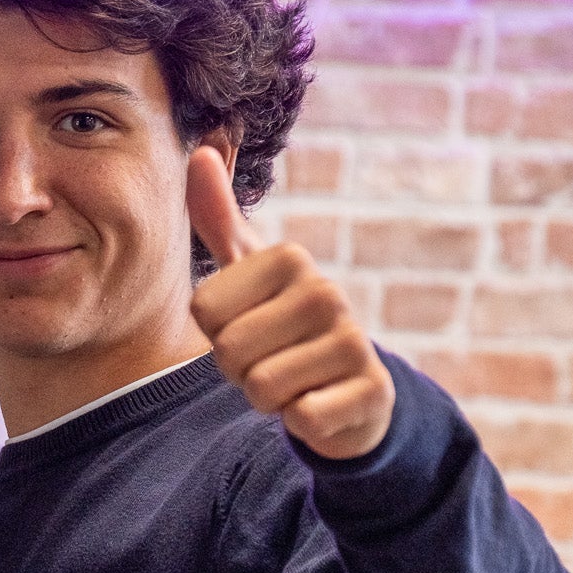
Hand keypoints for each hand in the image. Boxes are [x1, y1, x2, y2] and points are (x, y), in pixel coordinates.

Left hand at [187, 146, 394, 460]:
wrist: (351, 392)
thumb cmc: (283, 327)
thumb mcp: (249, 270)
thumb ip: (219, 216)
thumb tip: (199, 149)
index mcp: (289, 258)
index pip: (204, 309)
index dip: (216, 330)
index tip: (248, 325)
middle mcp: (326, 290)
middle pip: (229, 350)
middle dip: (239, 370)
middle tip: (270, 360)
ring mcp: (354, 341)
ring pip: (262, 387)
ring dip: (269, 398)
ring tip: (295, 382)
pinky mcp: (372, 391)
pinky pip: (303, 418)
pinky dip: (302, 423)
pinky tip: (321, 404)